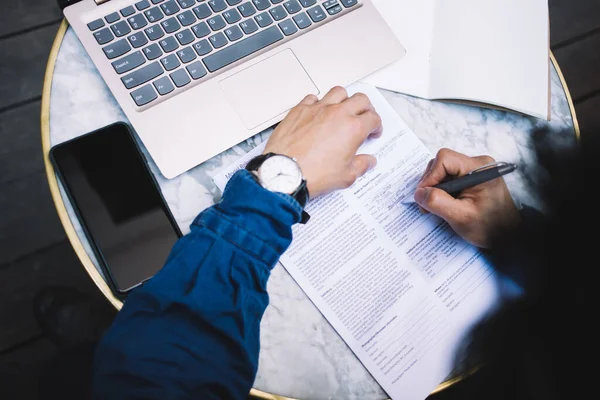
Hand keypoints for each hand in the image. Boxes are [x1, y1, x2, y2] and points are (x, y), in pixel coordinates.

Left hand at [263, 87, 382, 197]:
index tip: (373, 131)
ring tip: (343, 109)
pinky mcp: (300, 110)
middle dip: (366, 108)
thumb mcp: (346, 176)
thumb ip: (361, 165)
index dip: (376, 125)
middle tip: (363, 117)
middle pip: (360, 99)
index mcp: (353, 128)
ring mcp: (318, 109)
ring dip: (345, 99)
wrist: (285, 172)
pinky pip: (313, 98)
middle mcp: (337, 114)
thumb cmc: (313, 173)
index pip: (373, 118)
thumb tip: (368, 161)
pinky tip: (318, 111)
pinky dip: (319, 102)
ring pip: (338, 92)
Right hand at [414, 149, 520, 247]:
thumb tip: (419, 193)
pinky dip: (442, 191)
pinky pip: (449, 178)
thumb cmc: (490, 227)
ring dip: (435, 188)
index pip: (445, 160)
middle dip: (431, 183)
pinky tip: (444, 204)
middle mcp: (478, 165)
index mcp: (479, 169)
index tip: (424, 195)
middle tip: (427, 204)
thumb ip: (437, 202)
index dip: (430, 176)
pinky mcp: (472, 178)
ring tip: (436, 207)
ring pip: (443, 171)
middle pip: (442, 164)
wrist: (507, 236)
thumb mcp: (460, 217)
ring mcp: (475, 170)